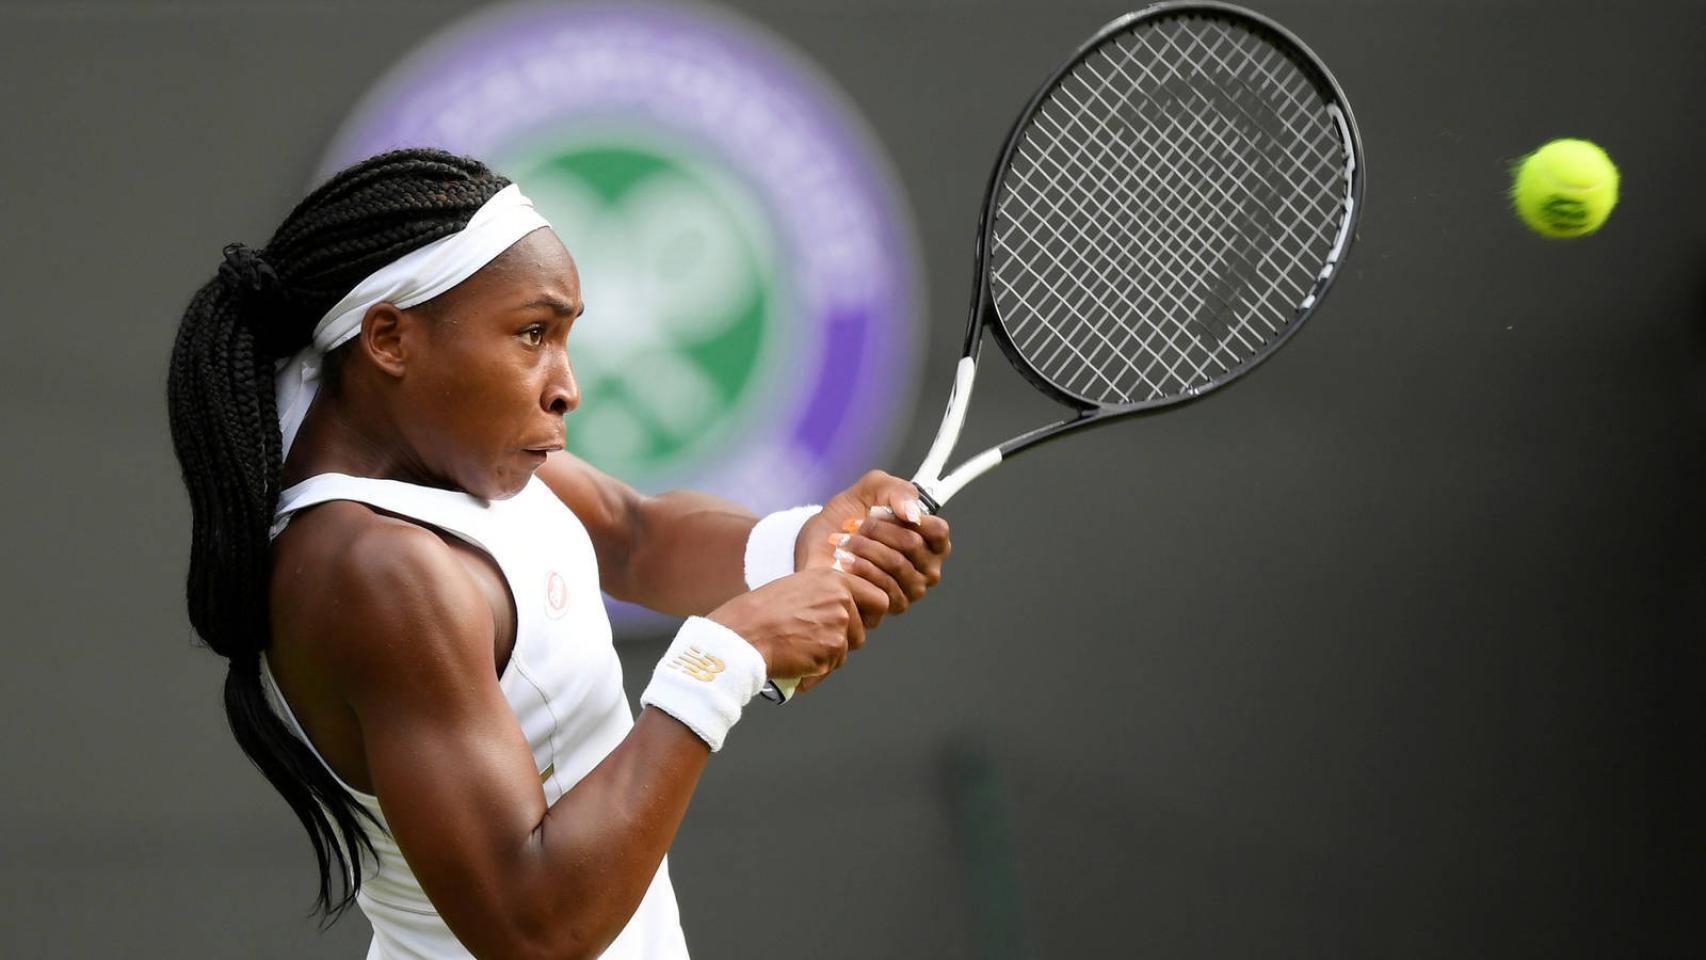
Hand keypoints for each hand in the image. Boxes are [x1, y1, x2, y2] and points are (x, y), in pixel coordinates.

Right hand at [707, 568, 886, 694]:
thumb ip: (824, 597)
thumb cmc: (758, 614)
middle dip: (846, 641)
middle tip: (817, 642)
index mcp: (833, 579)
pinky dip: (815, 670)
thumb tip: (844, 614)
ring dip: (828, 656)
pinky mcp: (833, 649)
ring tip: (797, 648)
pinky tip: (793, 660)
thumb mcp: (796, 589)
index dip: (871, 615)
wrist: (742, 634)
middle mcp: (842, 598)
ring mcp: (839, 624)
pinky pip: (830, 667)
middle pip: (863, 631)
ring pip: (846, 651)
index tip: (859, 623)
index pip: (879, 599)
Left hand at [798, 470, 952, 627]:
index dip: (907, 516)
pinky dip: (858, 568)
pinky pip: (882, 586)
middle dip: (877, 529)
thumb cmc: (853, 513)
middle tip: (853, 524)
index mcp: (933, 540)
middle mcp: (929, 567)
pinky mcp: (893, 605)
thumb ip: (899, 492)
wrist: (822, 542)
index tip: (878, 509)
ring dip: (863, 547)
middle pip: (913, 543)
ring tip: (843, 542)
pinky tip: (842, 561)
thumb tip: (913, 514)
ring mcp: (913, 589)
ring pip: (896, 563)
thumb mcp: (875, 488)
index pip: (938, 530)